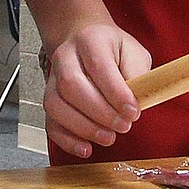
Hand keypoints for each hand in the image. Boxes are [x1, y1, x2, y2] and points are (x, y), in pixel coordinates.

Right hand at [43, 24, 151, 158]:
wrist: (84, 41)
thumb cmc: (112, 51)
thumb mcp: (134, 52)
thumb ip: (138, 74)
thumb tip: (138, 100)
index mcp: (90, 41)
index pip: (98, 66)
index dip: (115, 92)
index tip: (133, 112)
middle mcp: (65, 57)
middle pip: (70, 85)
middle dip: (99, 112)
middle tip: (124, 126)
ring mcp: (52, 78)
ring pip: (55, 104)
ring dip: (82, 127)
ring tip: (108, 137)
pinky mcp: (50, 99)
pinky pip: (50, 121)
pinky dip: (66, 139)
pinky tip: (86, 148)